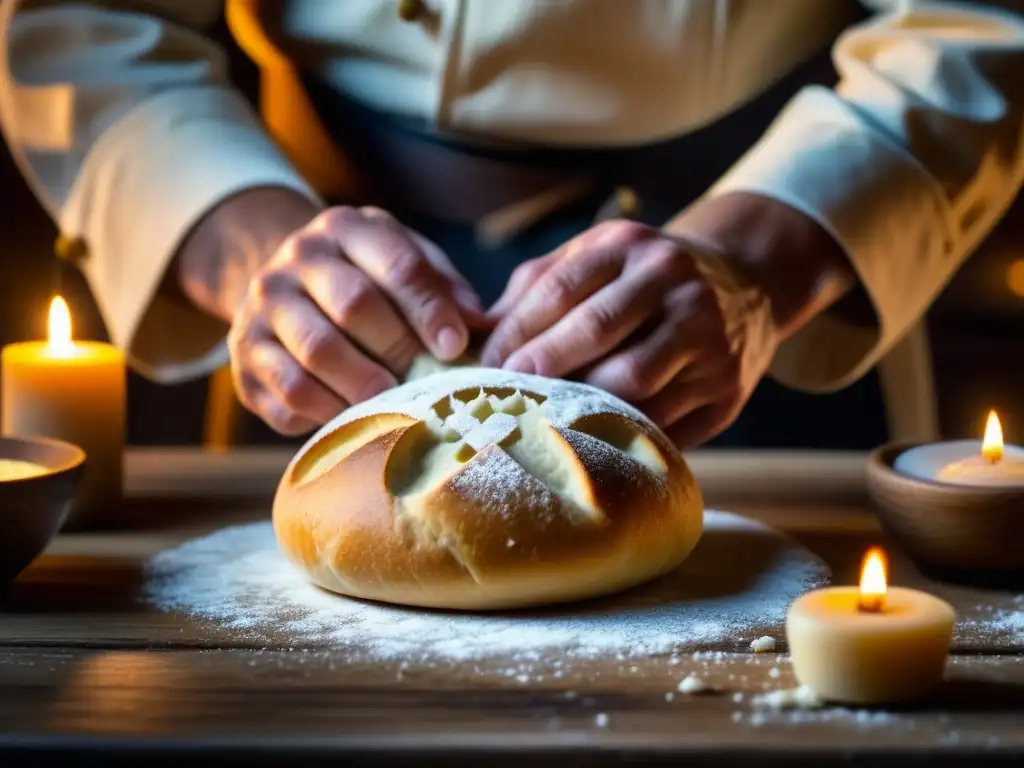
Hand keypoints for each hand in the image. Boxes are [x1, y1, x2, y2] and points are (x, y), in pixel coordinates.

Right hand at [228, 205, 486, 434]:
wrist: (282, 288)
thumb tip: (480, 328)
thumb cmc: (365, 280)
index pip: (397, 264)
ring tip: (395, 406)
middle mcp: (297, 259)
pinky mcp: (244, 355)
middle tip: (428, 384)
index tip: (456, 347)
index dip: (430, 309)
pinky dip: (326, 412)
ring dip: (364, 385)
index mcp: (346, 229)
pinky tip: (353, 420)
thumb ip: (443, 288)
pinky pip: (288, 392)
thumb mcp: (405, 263)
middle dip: (399, 349)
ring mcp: (263, 307)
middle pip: (354, 305)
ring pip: (318, 351)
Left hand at [480, 219, 779, 446]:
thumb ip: (536, 287)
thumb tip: (476, 333)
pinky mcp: (727, 388)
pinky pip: (667, 422)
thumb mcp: (596, 258)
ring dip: (582, 405)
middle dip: (544, 366)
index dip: (517, 331)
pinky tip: (594, 439)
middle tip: (508, 395)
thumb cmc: (644, 279)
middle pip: (598, 330)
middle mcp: (675, 285)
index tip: (487, 364)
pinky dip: (624, 434)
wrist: (745, 285)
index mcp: (632, 248)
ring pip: (634, 382)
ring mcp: (708, 337)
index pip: (562, 289)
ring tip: (546, 419)